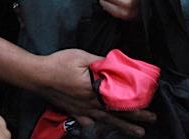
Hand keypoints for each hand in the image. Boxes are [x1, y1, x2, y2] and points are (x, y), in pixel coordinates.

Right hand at [34, 49, 154, 136]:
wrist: (37, 76)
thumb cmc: (58, 64)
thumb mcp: (81, 57)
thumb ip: (101, 62)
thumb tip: (117, 65)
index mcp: (94, 90)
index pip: (120, 99)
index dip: (136, 102)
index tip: (150, 103)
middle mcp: (90, 104)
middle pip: (117, 112)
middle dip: (136, 117)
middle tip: (152, 119)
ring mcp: (82, 110)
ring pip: (106, 120)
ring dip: (123, 127)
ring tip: (137, 133)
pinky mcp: (73, 112)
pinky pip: (88, 122)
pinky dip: (97, 126)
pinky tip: (101, 127)